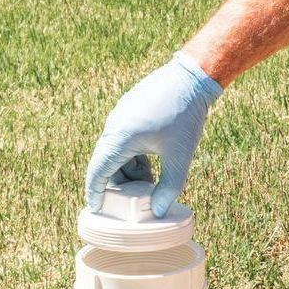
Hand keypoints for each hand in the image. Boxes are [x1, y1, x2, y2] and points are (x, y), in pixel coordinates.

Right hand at [84, 51, 222, 216]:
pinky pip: (122, 137)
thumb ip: (169, 186)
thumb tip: (158, 212)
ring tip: (149, 181)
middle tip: (135, 199)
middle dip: (118, 184)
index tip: (98, 210)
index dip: (95, 194)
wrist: (193, 76)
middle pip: (105, 163)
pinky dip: (131, 153)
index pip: (96, 173)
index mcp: (119, 137)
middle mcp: (114, 125)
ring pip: (114, 150)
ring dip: (127, 168)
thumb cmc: (186, 115)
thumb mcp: (180, 155)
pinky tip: (151, 161)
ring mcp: (120, 114)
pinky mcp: (130, 108)